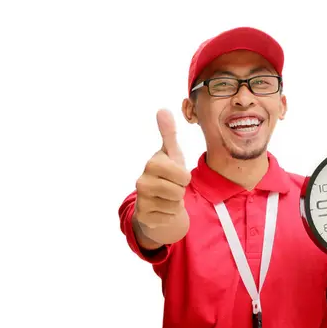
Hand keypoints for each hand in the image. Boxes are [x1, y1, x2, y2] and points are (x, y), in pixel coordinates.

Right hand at [134, 109, 190, 229]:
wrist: (158, 200)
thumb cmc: (168, 174)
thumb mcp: (172, 154)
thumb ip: (169, 133)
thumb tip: (162, 109)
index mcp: (152, 164)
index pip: (183, 175)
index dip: (185, 177)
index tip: (178, 175)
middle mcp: (142, 182)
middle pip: (178, 191)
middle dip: (181, 191)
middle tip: (173, 187)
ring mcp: (141, 201)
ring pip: (174, 205)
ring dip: (176, 203)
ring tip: (168, 197)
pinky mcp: (144, 217)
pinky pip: (169, 218)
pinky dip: (170, 215)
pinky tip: (163, 209)